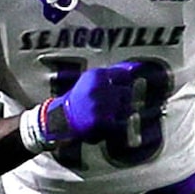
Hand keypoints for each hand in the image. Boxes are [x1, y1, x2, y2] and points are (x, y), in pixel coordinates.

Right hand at [40, 58, 169, 146]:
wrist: (60, 119)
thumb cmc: (77, 99)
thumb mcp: (89, 81)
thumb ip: (110, 75)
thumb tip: (134, 69)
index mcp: (96, 75)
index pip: (125, 75)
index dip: (125, 82)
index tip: (123, 86)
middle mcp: (99, 88)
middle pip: (128, 92)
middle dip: (123, 99)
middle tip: (112, 104)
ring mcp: (101, 105)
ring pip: (127, 108)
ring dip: (123, 112)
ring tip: (110, 113)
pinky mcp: (101, 121)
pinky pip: (122, 123)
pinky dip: (119, 124)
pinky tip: (109, 123)